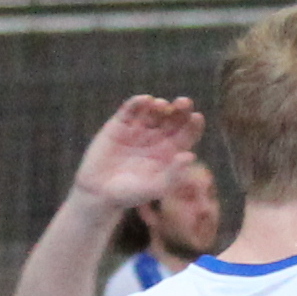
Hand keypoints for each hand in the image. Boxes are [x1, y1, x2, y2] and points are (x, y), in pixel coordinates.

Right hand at [73, 96, 204, 209]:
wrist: (99, 193)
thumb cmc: (131, 194)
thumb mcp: (155, 188)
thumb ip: (173, 174)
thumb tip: (190, 156)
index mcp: (170, 151)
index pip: (186, 134)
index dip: (193, 125)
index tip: (197, 117)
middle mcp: (156, 137)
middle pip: (172, 118)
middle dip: (179, 109)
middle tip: (184, 103)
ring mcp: (138, 129)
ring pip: (153, 111)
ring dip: (159, 105)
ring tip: (163, 105)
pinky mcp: (119, 124)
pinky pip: (130, 110)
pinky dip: (137, 103)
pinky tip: (146, 100)